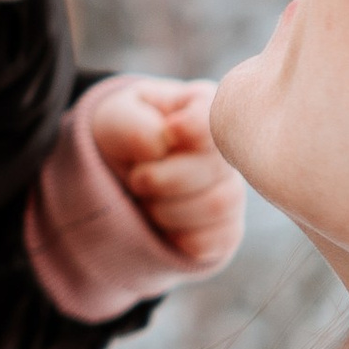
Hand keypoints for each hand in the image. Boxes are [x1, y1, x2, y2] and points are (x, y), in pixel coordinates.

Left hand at [91, 78, 244, 270]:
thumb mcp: (117, 118)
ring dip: (165, 209)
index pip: (218, 117)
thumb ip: (136, 125)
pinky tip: (163, 224)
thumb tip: (162, 144)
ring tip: (147, 199)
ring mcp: (231, 191)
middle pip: (212, 169)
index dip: (192, 127)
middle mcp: (227, 150)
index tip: (169, 130)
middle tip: (136, 177)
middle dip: (160, 179)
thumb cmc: (123, 136)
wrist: (118, 178)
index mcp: (204, 106)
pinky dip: (176, 237)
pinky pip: (211, 241)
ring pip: (215, 206)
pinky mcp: (226, 230)